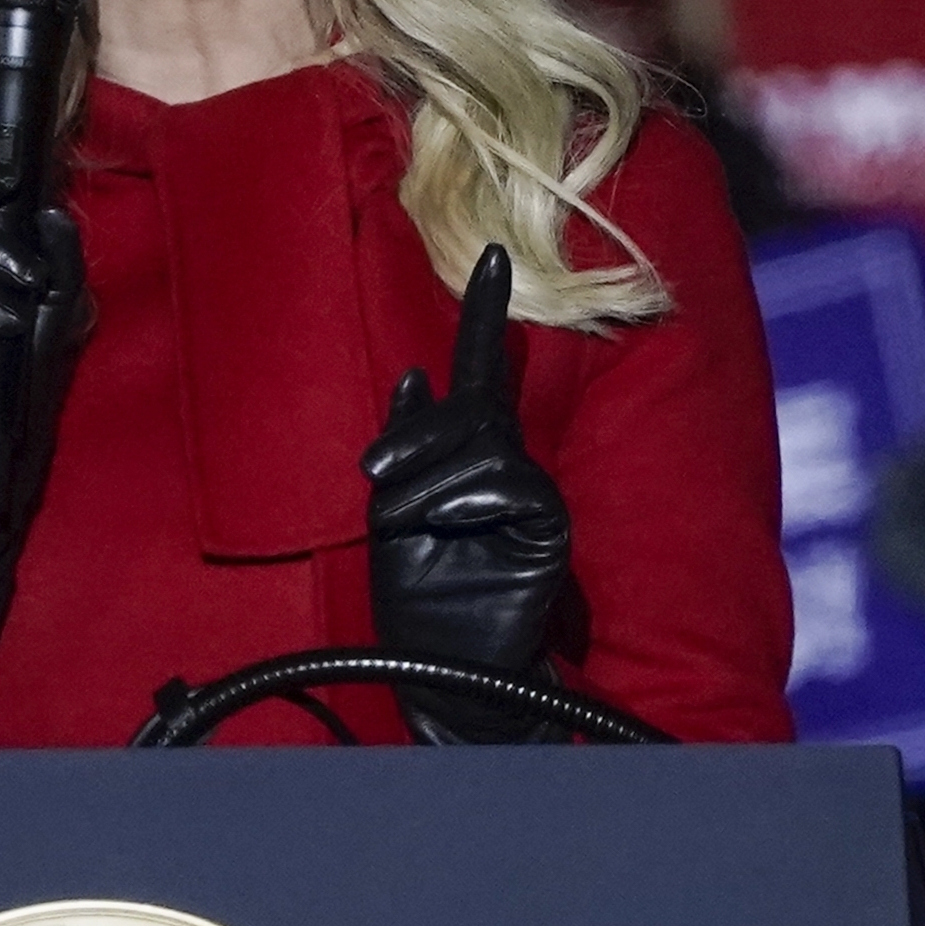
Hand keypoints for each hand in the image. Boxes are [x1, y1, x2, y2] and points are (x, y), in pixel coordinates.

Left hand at [364, 245, 574, 743]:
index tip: (491, 257)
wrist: (445, 667)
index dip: (484, 317)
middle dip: (414, 435)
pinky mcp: (548, 518)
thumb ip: (407, 445)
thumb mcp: (390, 511)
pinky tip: (448, 530)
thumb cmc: (418, 597)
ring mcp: (530, 491)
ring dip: (425, 479)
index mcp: (465, 458)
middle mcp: (504, 464)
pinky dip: (459, 499)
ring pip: (477, 441)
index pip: (478, 375)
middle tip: (376, 473)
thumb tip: (413, 374)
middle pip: (466, 407)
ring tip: (407, 521)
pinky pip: (503, 478)